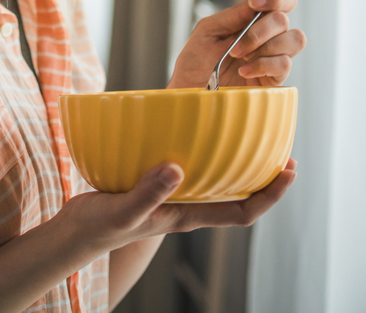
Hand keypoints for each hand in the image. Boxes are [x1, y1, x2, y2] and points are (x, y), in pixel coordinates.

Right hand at [57, 159, 297, 254]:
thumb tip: (176, 168)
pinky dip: (202, 153)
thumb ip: (148, 192)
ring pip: (217, 183)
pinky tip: (194, 133)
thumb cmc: (100, 227)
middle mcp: (187, 206)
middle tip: (281, 150)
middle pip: (238, 197)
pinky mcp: (156, 184)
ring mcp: (173, 197)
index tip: (289, 170)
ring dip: (237, 165)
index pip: (243, 212)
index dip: (270, 194)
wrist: (76, 232)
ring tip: (249, 138)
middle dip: (264, 178)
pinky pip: (191, 169)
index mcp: (187, 216)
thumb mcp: (123, 210)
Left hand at [169, 0, 303, 88]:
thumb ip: (235, 13)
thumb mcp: (208, 31)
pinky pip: (284, 64)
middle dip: (259, 30)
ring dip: (264, 46)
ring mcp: (273, 58)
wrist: (188, 93)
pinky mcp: (276, 80)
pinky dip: (263, 64)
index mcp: (253, 22)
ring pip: (294, 39)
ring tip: (239, 58)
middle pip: (284, 19)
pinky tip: (244, 71)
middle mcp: (268, 38)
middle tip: (236, 47)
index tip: (256, 3)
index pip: (281, 1)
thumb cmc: (195, 62)